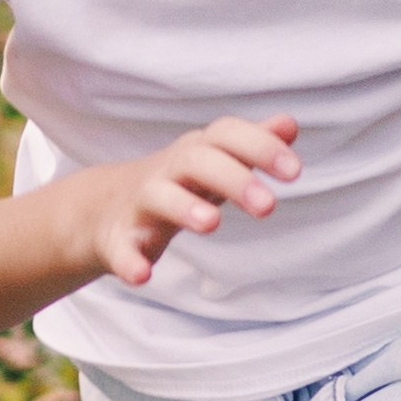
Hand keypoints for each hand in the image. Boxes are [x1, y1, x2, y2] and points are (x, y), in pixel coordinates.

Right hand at [84, 113, 299, 289]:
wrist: (105, 207)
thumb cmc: (177, 183)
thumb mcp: (212, 162)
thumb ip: (251, 145)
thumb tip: (290, 125)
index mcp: (196, 151)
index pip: (226, 135)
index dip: (260, 146)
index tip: (295, 171)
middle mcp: (168, 171)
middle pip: (198, 161)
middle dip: (233, 179)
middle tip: (269, 207)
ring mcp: (141, 204)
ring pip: (160, 197)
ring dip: (184, 207)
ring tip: (212, 224)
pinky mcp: (118, 238)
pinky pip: (121, 248)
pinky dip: (130, 261)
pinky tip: (143, 276)